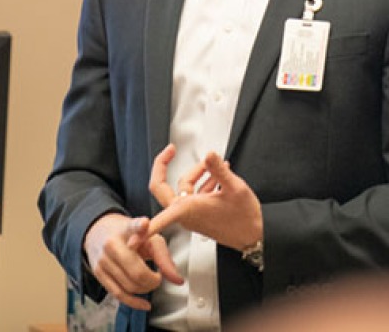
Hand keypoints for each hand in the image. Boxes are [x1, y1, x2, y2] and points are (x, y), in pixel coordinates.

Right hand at [83, 212, 182, 310]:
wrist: (100, 231)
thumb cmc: (129, 235)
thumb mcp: (149, 237)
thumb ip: (163, 257)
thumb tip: (177, 280)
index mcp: (126, 229)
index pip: (132, 226)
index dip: (139, 226)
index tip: (144, 224)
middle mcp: (111, 243)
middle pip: (136, 271)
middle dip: (153, 281)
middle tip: (158, 278)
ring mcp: (103, 259)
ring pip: (129, 286)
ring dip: (145, 290)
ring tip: (150, 283)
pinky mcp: (98, 273)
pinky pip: (118, 294)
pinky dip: (133, 302)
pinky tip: (144, 304)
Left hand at [147, 145, 262, 251]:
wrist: (256, 235)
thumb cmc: (245, 219)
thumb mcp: (235, 189)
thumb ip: (219, 171)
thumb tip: (210, 155)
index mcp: (188, 210)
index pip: (158, 217)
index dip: (144, 228)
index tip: (132, 239)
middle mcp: (186, 213)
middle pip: (164, 187)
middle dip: (165, 166)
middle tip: (170, 150)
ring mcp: (192, 213)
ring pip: (184, 186)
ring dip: (198, 173)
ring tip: (219, 165)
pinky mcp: (199, 213)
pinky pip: (194, 192)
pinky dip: (204, 182)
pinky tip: (219, 174)